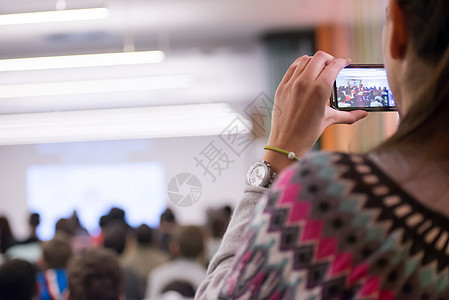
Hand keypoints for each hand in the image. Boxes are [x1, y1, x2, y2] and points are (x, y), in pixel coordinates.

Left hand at [264, 51, 367, 172]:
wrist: (286, 143)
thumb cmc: (307, 134)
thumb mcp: (329, 120)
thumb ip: (348, 115)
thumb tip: (363, 114)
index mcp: (320, 90)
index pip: (334, 65)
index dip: (343, 61)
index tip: (346, 63)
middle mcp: (305, 83)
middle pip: (320, 57)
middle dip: (329, 59)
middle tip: (333, 65)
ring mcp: (291, 84)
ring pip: (304, 59)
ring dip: (314, 61)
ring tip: (319, 68)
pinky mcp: (281, 87)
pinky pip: (292, 68)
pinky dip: (300, 66)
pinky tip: (305, 71)